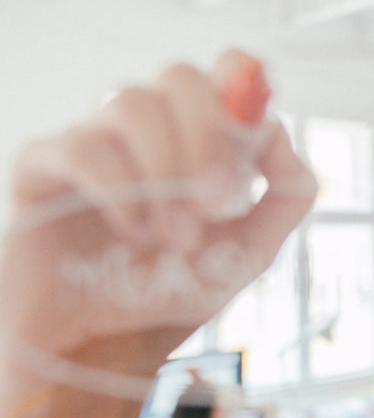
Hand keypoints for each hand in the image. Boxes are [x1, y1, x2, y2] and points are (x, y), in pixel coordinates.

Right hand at [0, 50, 316, 382]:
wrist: (108, 347)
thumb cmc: (172, 291)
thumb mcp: (252, 250)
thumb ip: (285, 195)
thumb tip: (282, 136)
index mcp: (198, 136)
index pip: (227, 70)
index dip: (245, 89)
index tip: (256, 140)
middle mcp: (147, 128)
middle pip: (181, 76)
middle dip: (209, 141)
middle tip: (216, 206)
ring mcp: (94, 140)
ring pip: (132, 103)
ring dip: (166, 174)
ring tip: (174, 237)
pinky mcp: (43, 167)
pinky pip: (85, 148)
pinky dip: (121, 192)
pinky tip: (133, 233)